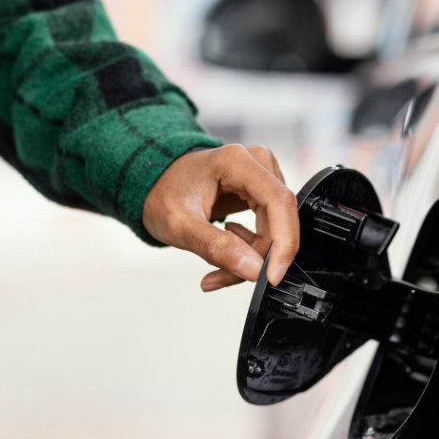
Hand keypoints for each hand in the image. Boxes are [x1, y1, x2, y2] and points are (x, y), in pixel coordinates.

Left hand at [142, 144, 299, 290]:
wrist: (155, 183)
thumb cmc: (162, 193)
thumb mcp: (181, 226)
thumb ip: (218, 248)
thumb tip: (254, 270)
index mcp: (237, 161)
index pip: (279, 201)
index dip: (284, 242)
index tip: (273, 275)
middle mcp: (257, 162)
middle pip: (279, 219)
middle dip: (259, 256)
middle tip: (227, 276)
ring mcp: (262, 176)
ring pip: (276, 229)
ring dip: (253, 256)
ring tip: (220, 268)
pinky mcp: (262, 192)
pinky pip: (270, 228)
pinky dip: (252, 250)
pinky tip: (228, 253)